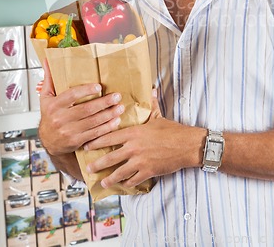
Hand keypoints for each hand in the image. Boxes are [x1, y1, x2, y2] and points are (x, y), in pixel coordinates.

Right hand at [39, 59, 124, 155]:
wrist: (48, 141)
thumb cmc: (50, 115)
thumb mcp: (46, 97)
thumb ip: (50, 78)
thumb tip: (47, 59)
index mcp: (54, 105)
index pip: (71, 95)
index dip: (86, 91)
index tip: (99, 86)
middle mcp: (60, 119)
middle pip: (86, 109)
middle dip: (104, 103)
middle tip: (117, 96)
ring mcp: (68, 132)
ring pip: (93, 122)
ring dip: (109, 115)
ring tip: (120, 107)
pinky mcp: (76, 142)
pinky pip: (95, 134)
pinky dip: (107, 127)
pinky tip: (116, 121)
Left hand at [85, 94, 206, 188]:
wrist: (187, 145)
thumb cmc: (172, 130)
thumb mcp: (158, 116)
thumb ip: (151, 104)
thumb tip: (151, 89)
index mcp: (134, 133)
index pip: (110, 137)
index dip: (96, 142)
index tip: (86, 146)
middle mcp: (134, 148)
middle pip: (110, 157)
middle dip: (97, 164)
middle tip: (89, 167)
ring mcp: (140, 161)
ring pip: (119, 172)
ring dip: (109, 178)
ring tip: (102, 181)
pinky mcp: (148, 172)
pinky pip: (133, 180)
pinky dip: (127, 183)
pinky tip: (123, 184)